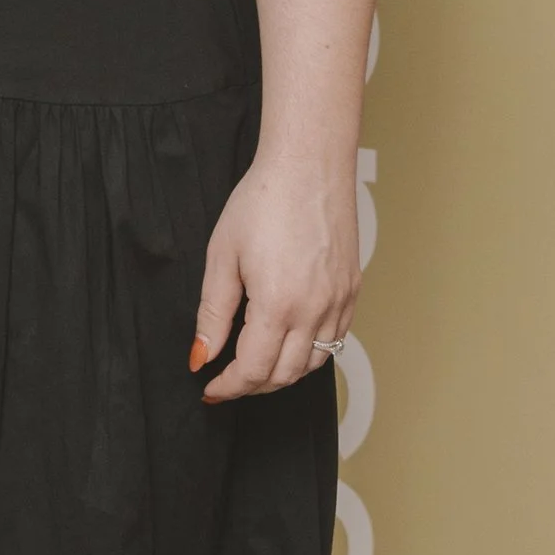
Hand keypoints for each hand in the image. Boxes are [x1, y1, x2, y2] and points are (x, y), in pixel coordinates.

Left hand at [192, 149, 358, 403]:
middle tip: (228, 379)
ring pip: (313, 363)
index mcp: (278, 304)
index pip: (254, 370)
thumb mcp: (222, 257)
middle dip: (252, 386)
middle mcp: (315, 310)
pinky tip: (289, 340)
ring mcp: (339, 301)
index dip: (229, 387)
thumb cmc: (262, 200)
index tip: (211, 389)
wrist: (309, 165)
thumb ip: (212, 313)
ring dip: (282, 373)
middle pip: (284, 375)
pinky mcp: (352, 290)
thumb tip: (202, 356)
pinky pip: (335, 339)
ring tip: (255, 363)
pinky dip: (310, 352)